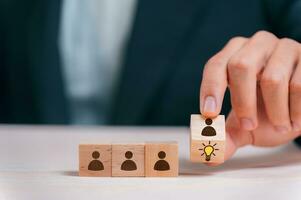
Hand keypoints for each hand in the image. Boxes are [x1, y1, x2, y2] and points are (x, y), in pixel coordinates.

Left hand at [200, 31, 300, 164]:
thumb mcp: (244, 127)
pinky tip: (295, 118)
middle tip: (248, 126)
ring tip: (280, 124)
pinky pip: (299, 85)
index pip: (215, 66)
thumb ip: (226, 138)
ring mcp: (283, 47)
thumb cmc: (266, 113)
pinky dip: (296, 110)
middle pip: (241, 66)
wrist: (299, 110)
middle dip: (243, 102)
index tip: (209, 114)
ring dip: (276, 112)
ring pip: (273, 79)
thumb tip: (209, 157)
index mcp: (233, 56)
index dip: (210, 88)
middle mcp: (255, 45)